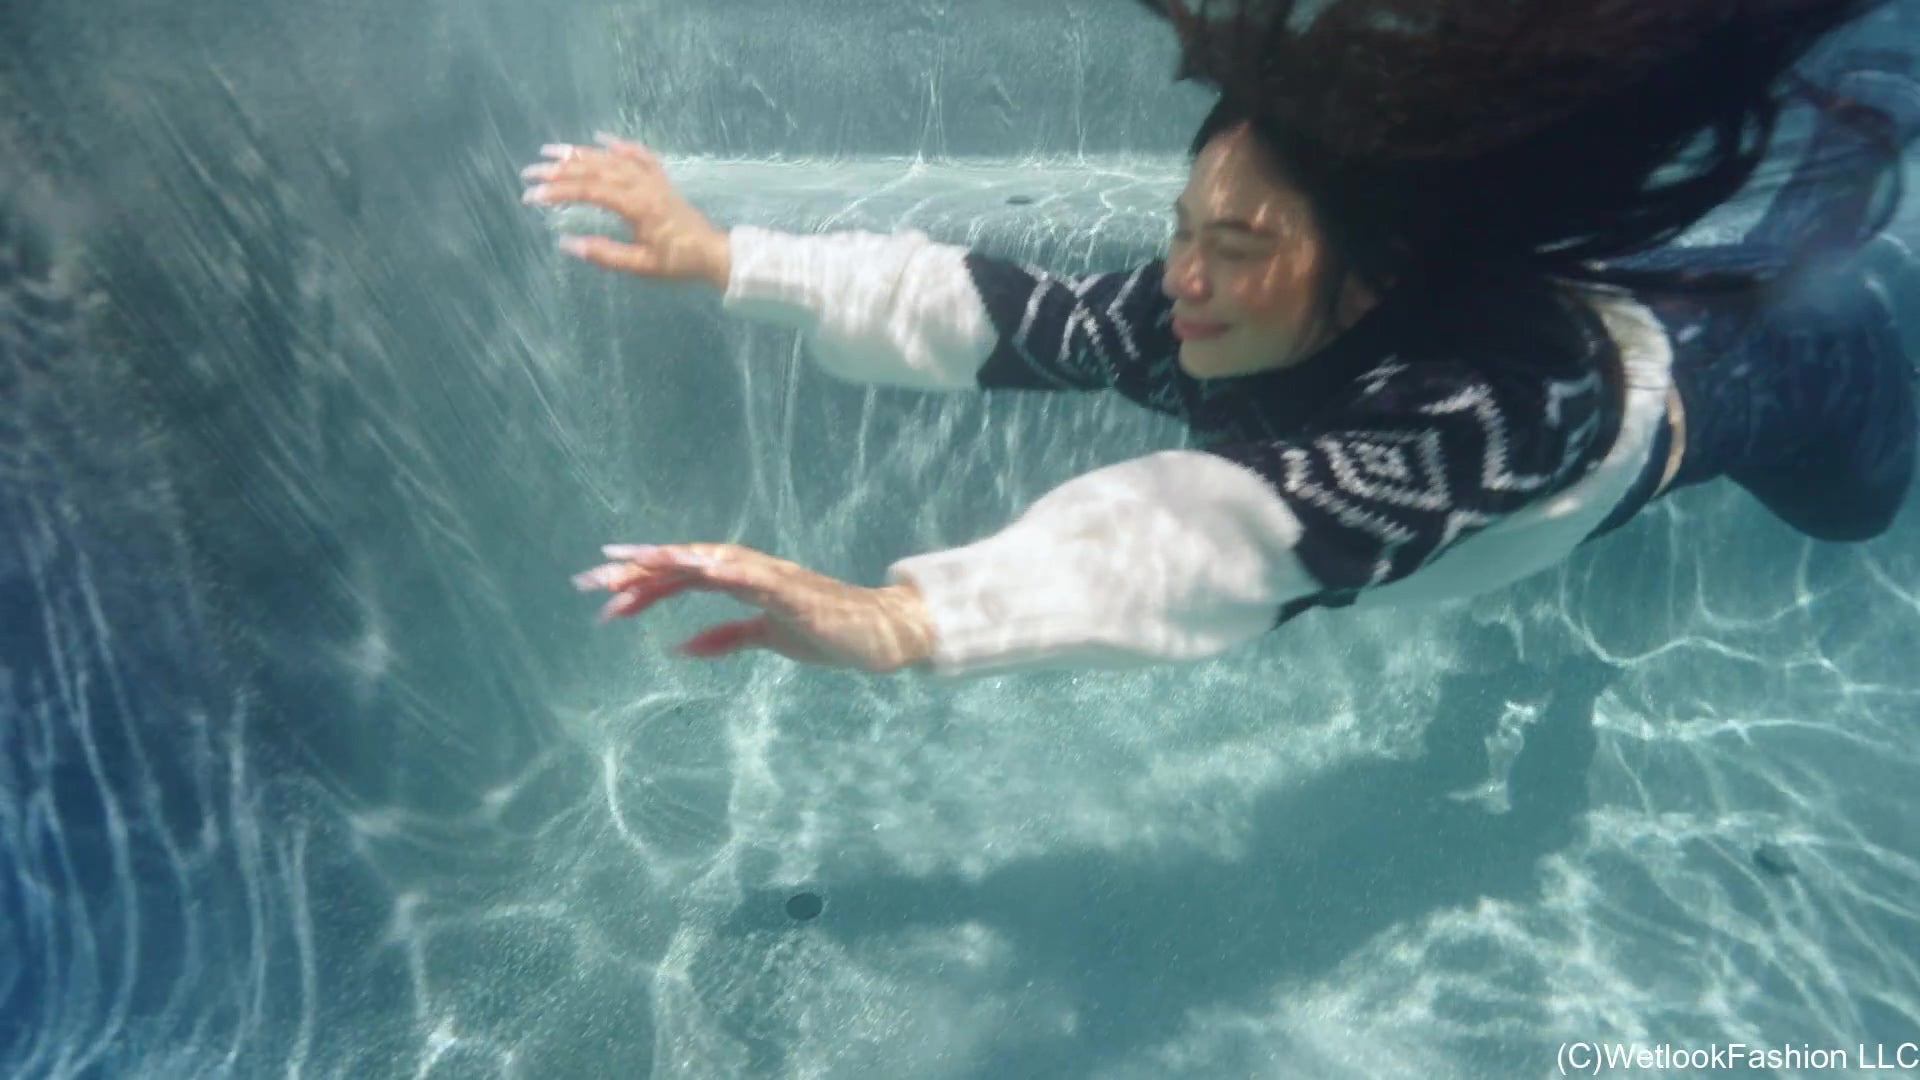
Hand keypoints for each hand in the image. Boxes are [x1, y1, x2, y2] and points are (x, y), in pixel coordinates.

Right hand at [520, 134, 730, 289]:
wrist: (713, 253)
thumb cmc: (677, 263)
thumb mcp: (641, 266)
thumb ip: (605, 254)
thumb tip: (567, 244)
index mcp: (636, 206)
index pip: (588, 191)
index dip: (558, 191)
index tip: (532, 196)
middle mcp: (642, 185)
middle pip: (594, 169)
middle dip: (559, 169)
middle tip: (530, 171)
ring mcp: (652, 179)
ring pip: (611, 158)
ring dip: (579, 153)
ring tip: (551, 151)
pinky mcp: (660, 179)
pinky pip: (638, 155)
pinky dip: (619, 145)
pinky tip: (601, 138)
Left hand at [573, 543, 936, 673]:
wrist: (883, 635)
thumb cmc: (830, 632)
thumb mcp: (768, 639)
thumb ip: (726, 639)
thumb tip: (679, 647)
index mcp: (744, 582)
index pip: (682, 576)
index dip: (641, 579)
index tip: (600, 585)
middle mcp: (753, 571)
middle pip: (686, 564)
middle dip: (638, 570)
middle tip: (591, 579)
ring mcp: (774, 578)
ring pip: (713, 562)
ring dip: (672, 562)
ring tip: (632, 564)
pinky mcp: (796, 593)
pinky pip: (757, 578)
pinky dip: (728, 570)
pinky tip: (700, 567)